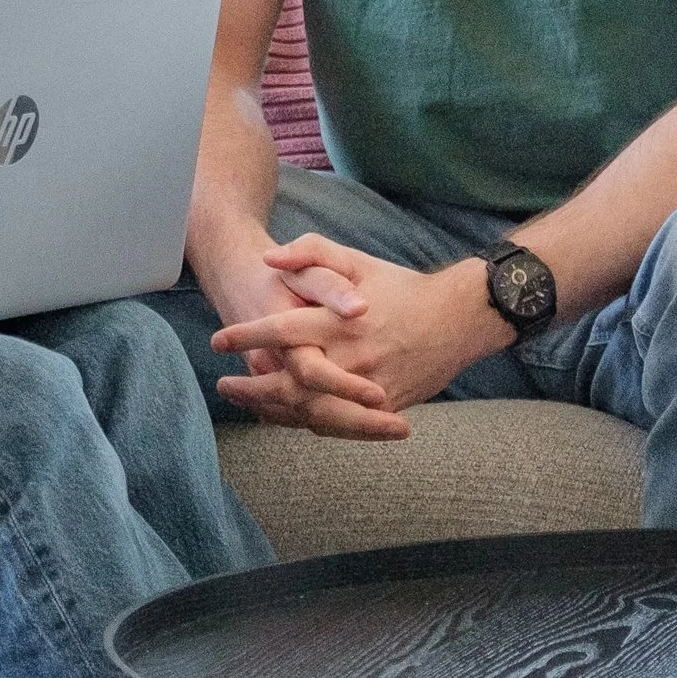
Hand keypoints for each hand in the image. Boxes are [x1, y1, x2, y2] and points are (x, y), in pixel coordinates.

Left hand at [210, 241, 501, 439]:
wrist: (458, 319)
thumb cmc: (401, 286)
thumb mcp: (356, 260)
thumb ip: (311, 253)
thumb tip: (269, 258)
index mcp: (341, 320)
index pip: (283, 330)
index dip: (247, 335)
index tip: (218, 340)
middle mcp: (352, 357)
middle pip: (291, 382)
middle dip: (252, 387)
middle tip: (223, 386)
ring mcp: (369, 387)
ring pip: (311, 411)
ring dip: (273, 410)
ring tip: (247, 404)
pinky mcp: (384, 406)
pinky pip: (339, 424)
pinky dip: (306, 423)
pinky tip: (283, 417)